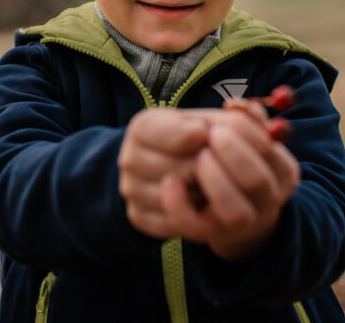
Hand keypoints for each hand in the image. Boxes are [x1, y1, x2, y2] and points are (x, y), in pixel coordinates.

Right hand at [118, 108, 208, 238]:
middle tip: (215, 164)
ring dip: (203, 193)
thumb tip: (207, 133)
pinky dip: (192, 216)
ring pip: (181, 199)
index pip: (183, 136)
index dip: (205, 137)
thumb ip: (208, 123)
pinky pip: (174, 223)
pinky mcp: (138, 216)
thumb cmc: (188, 138)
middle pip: (185, 170)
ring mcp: (131, 190)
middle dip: (208, 168)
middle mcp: (129, 159)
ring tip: (207, 182)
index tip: (209, 135)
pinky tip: (199, 203)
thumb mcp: (196, 120)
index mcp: (141, 127)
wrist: (162, 164)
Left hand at [160, 107, 299, 259]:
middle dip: (233, 154)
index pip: (270, 149)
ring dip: (214, 181)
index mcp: (282, 171)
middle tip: (212, 134)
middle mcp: (268, 200)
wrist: (222, 208)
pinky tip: (169, 182)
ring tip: (198, 158)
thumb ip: (244, 118)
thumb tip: (237, 105)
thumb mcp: (241, 135)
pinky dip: (180, 205)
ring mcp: (242, 223)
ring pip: (235, 211)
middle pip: (256, 180)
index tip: (224, 117)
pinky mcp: (208, 234)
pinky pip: (195, 227)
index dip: (246, 131)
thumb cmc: (229, 158)